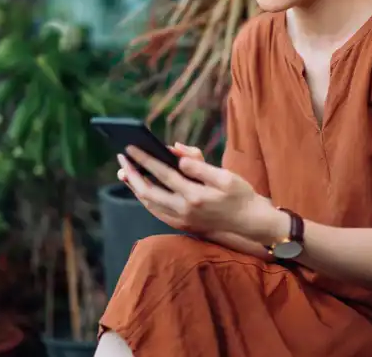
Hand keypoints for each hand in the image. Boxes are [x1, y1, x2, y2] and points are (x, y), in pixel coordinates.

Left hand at [116, 143, 267, 236]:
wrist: (249, 222)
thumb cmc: (240, 195)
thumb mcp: (226, 176)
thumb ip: (199, 165)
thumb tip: (176, 153)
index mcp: (195, 196)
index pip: (162, 174)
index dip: (144, 159)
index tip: (130, 146)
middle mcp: (184, 211)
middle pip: (148, 192)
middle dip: (132, 173)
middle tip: (121, 157)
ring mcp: (181, 221)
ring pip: (148, 204)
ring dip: (134, 186)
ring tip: (125, 170)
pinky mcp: (181, 225)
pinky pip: (155, 211)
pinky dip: (145, 198)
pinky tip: (140, 187)